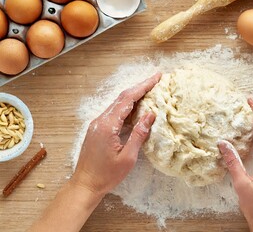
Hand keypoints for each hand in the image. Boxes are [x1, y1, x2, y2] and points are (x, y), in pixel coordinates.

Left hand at [72, 73, 161, 196]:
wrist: (85, 184)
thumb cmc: (107, 175)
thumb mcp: (128, 157)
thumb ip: (139, 134)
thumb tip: (150, 114)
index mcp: (108, 125)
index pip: (128, 99)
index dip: (143, 86)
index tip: (156, 77)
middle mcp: (101, 120)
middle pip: (122, 98)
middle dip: (140, 87)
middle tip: (156, 80)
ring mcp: (97, 124)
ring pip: (118, 104)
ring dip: (134, 96)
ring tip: (150, 91)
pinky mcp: (98, 129)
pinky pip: (114, 113)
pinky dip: (127, 107)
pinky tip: (137, 109)